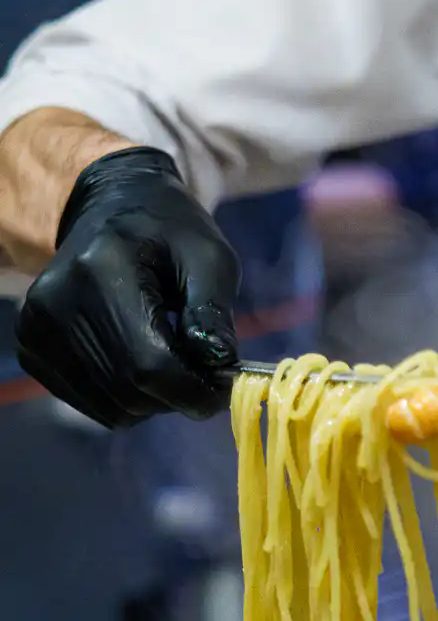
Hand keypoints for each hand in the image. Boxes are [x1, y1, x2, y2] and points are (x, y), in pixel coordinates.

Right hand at [16, 146, 239, 426]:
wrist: (111, 211)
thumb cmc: (169, 234)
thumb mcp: (210, 257)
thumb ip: (214, 314)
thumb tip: (219, 367)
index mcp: (101, 270)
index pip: (149, 365)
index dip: (194, 391)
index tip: (223, 390)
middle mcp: (57, 303)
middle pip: (130, 392)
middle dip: (177, 395)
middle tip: (200, 372)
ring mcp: (36, 328)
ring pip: (112, 409)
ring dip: (152, 400)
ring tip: (166, 357)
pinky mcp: (31, 347)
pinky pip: (92, 405)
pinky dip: (126, 399)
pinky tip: (136, 359)